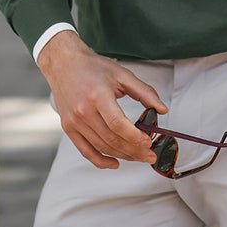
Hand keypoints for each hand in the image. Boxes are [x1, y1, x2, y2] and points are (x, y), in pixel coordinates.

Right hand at [37, 30, 167, 169]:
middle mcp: (83, 110)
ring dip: (122, 155)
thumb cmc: (93, 67)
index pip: (118, 125)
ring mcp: (74, 121)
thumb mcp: (122, 74)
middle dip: (134, 151)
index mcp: (98, 96)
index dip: (135, 138)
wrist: (64, 64)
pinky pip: (85, 151)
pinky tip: (115, 163)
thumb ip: (144, 92)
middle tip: (150, 155)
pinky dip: (101, 161)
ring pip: (101, 147)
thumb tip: (162, 109)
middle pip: (111, 139)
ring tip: (138, 157)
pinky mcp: (68, 128)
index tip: (149, 141)